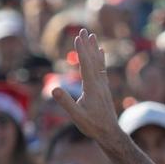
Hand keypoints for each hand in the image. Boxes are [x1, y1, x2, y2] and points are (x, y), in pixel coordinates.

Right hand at [49, 29, 127, 152]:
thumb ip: (66, 103)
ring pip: (98, 62)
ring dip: (94, 48)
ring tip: (92, 35)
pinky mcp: (104, 88)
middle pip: (93, 60)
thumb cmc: (92, 126)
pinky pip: (102, 69)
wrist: (109, 133)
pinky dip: (101, 58)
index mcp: (91, 88)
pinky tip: (101, 51)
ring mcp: (103, 85)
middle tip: (84, 30)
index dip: (81, 51)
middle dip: (87, 45)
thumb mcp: (77, 116)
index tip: (78, 37)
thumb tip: (54, 90)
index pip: (85, 65)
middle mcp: (99, 83)